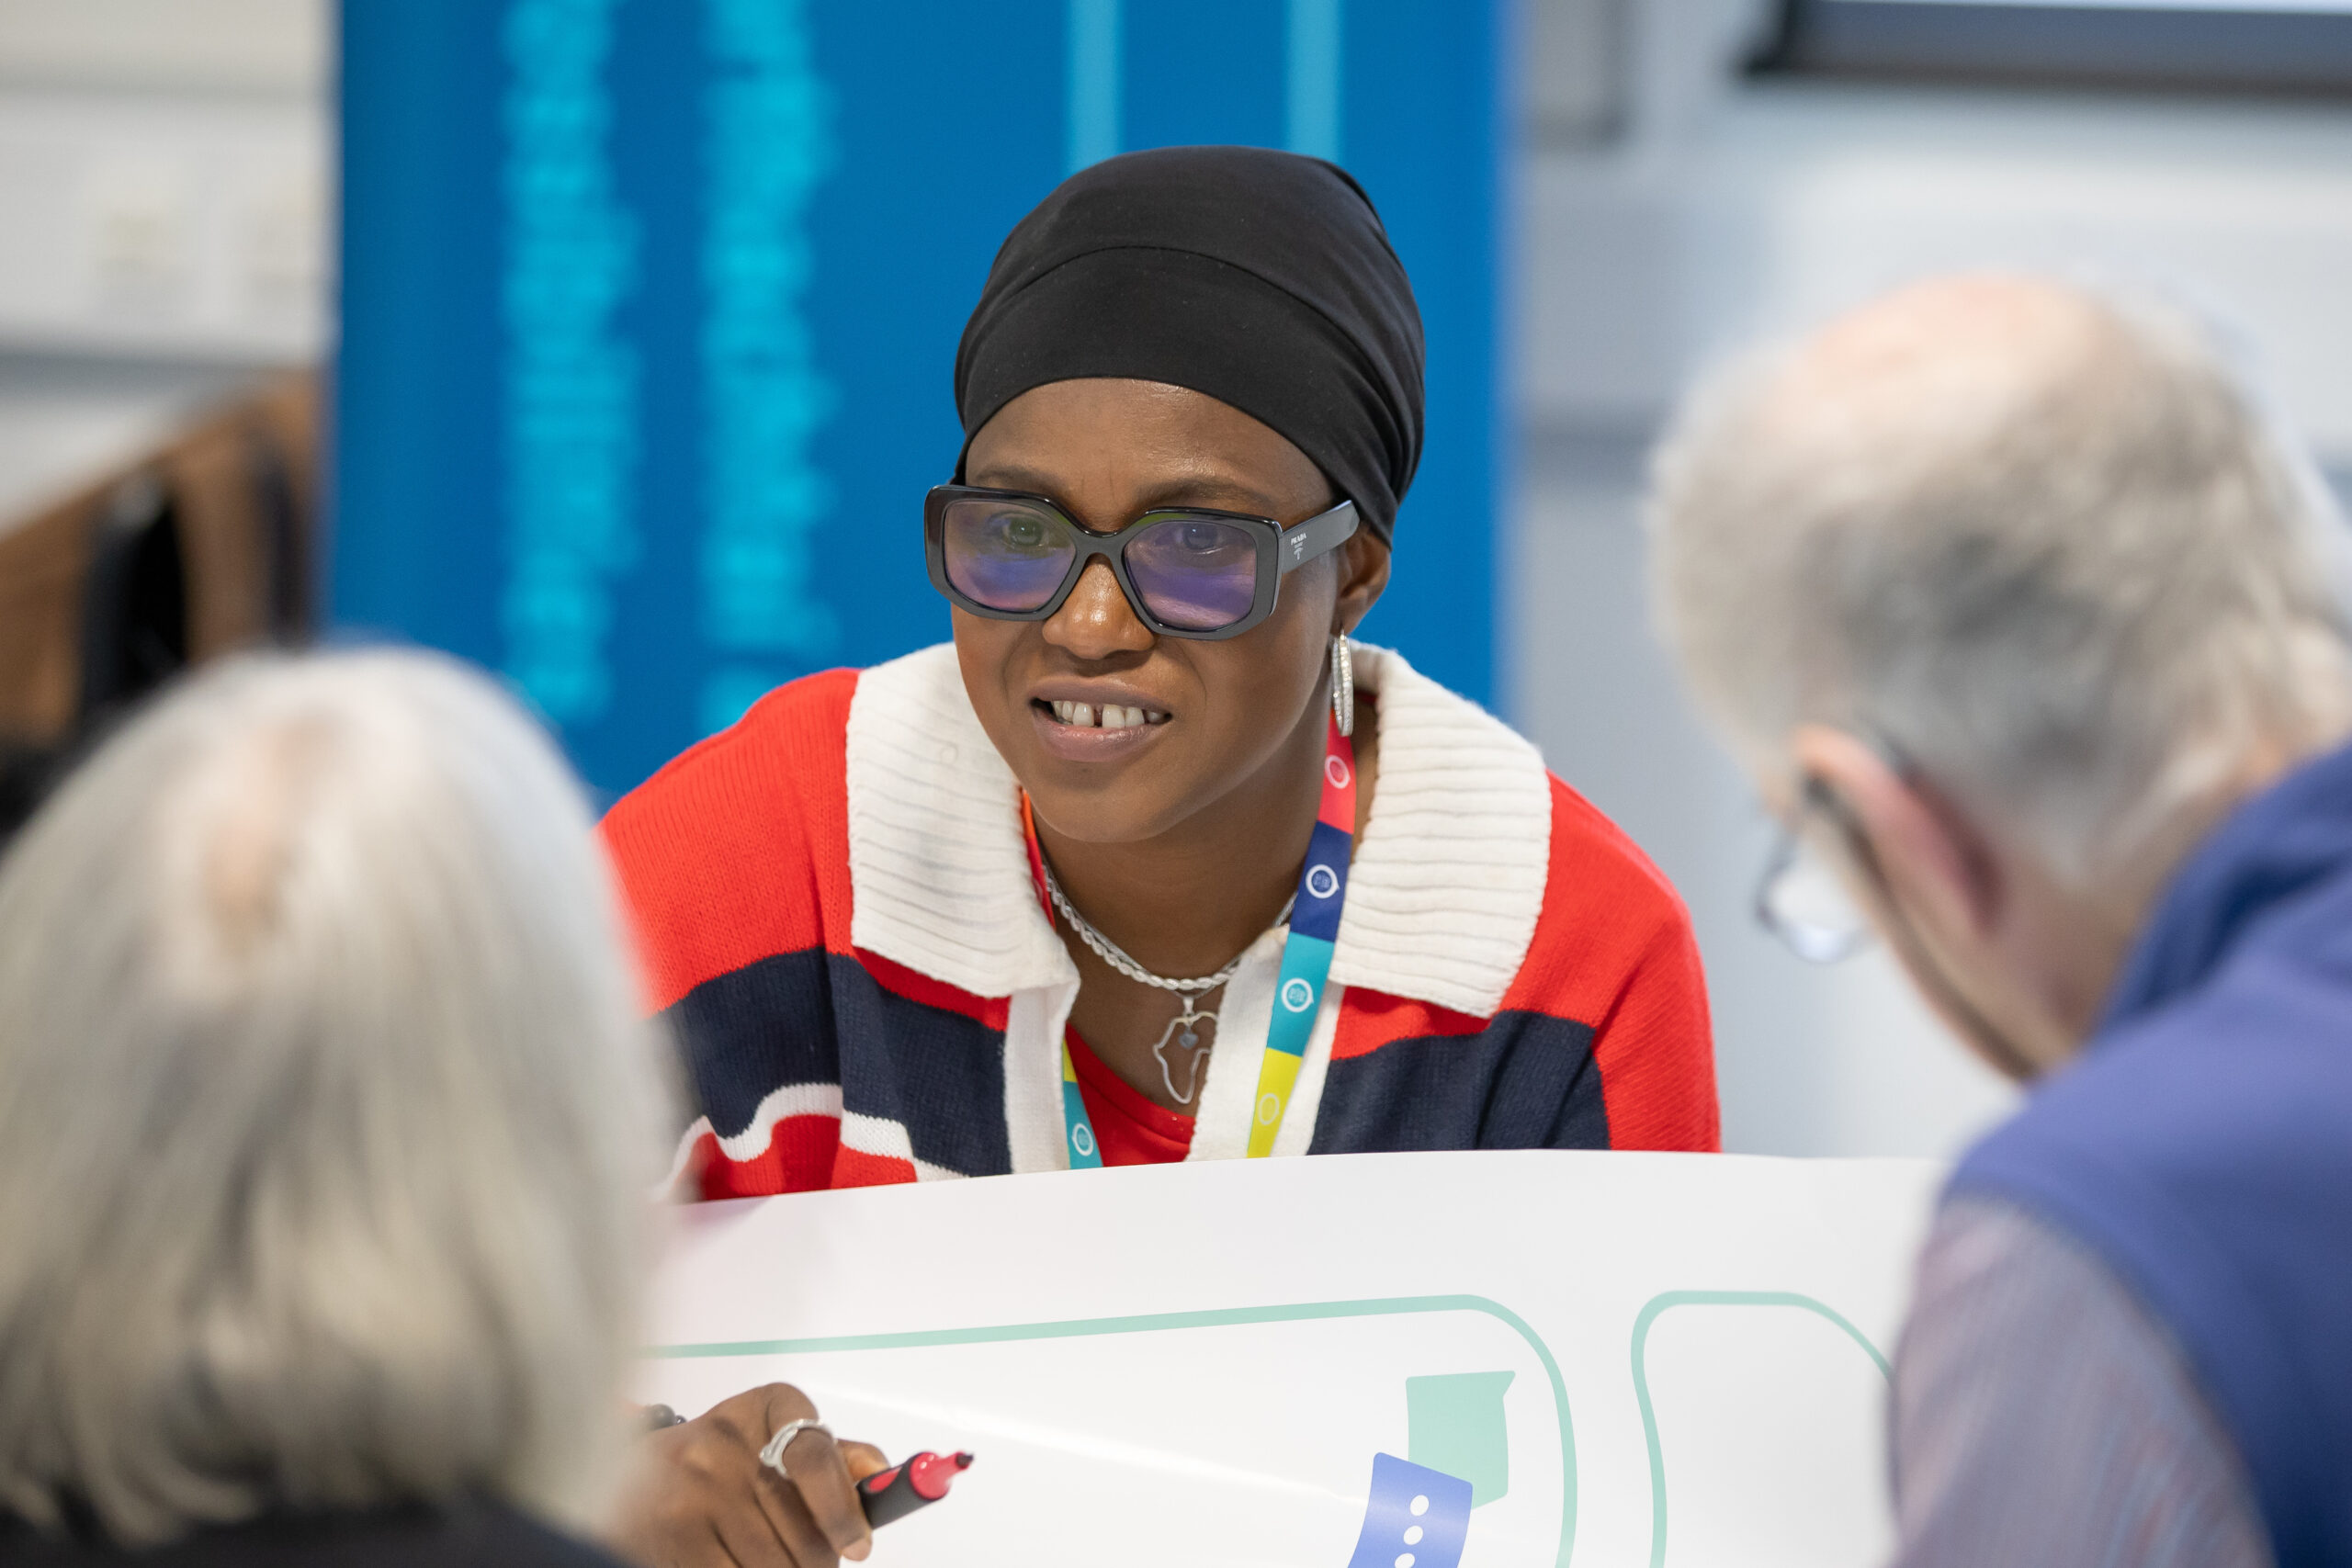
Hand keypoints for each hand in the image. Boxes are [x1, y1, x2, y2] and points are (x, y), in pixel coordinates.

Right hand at [611, 1384, 889, 1566]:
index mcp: (770, 1407)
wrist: (637, 1471)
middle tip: (804, 1555)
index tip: (859, 1546)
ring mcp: (692, 1490)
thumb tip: (883, 1478)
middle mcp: (725, 1442)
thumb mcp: (780, 1440)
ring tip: (764, 1556)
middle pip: (804, 1536)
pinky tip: (734, 1561)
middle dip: (816, 1559)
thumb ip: (836, 1460)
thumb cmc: (730, 1460)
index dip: (842, 1511)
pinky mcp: (669, 1536)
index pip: (817, 1458)